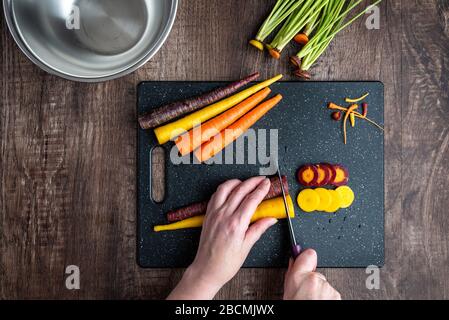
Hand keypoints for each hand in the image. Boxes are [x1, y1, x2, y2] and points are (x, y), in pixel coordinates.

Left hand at [167, 176, 277, 299]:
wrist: (206, 269)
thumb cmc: (225, 263)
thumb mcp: (246, 247)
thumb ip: (259, 229)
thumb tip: (271, 219)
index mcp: (236, 224)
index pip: (251, 200)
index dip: (261, 189)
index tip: (267, 183)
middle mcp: (224, 216)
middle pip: (240, 190)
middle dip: (252, 182)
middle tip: (261, 179)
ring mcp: (214, 214)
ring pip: (225, 189)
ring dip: (237, 182)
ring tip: (246, 182)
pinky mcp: (208, 215)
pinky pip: (216, 195)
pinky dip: (224, 189)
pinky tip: (230, 190)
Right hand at [283, 249, 340, 299]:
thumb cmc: (295, 306)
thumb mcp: (287, 292)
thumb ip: (292, 274)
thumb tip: (295, 261)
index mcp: (299, 278)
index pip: (308, 254)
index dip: (306, 257)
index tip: (305, 257)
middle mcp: (315, 280)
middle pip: (316, 273)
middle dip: (312, 281)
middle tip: (305, 293)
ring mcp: (328, 289)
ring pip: (325, 284)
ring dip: (320, 291)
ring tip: (312, 301)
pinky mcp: (337, 296)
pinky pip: (332, 293)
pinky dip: (327, 298)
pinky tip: (319, 303)